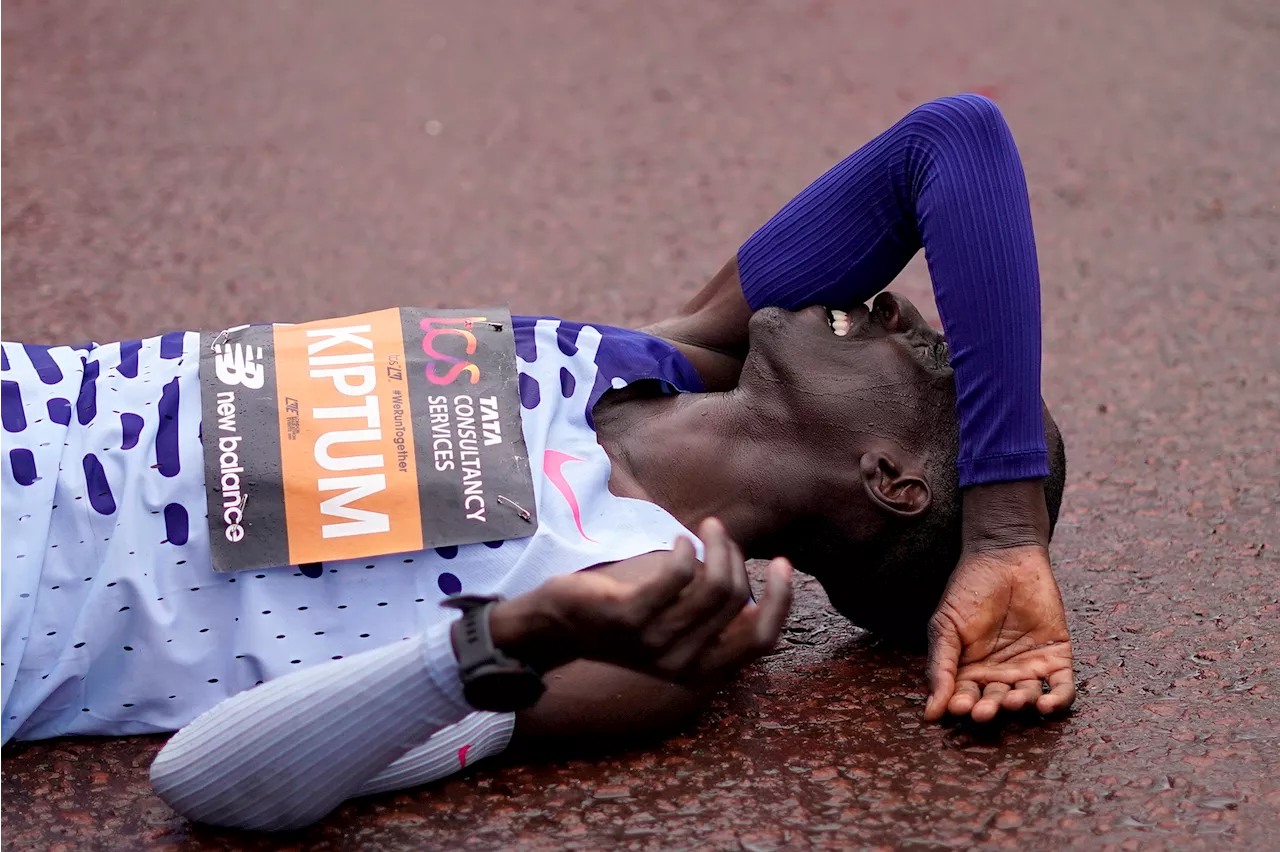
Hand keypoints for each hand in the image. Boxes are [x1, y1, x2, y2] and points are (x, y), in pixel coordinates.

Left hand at [493, 518, 792, 682]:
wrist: (559, 626)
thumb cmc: (624, 617)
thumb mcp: (674, 627)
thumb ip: (711, 619)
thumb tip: (753, 595)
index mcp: (701, 668)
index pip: (761, 639)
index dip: (781, 601)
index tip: (783, 565)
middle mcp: (682, 663)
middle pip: (737, 599)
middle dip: (736, 556)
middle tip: (720, 534)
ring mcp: (654, 642)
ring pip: (712, 585)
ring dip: (717, 546)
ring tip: (707, 529)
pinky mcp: (629, 616)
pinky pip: (679, 574)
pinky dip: (687, 550)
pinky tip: (680, 543)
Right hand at [924, 544, 1074, 721]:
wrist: (1005, 557)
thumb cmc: (969, 589)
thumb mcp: (945, 626)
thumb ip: (940, 667)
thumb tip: (930, 712)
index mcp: (968, 670)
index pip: (965, 698)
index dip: (962, 706)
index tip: (958, 708)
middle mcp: (999, 675)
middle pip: (996, 702)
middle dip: (990, 709)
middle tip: (984, 710)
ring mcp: (1029, 668)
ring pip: (1027, 699)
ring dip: (1021, 705)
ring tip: (1014, 699)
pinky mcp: (1057, 658)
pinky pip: (1062, 688)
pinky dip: (1058, 701)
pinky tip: (1047, 704)